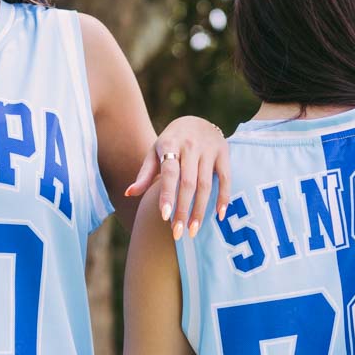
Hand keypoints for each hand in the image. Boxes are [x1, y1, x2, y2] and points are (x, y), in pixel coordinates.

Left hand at [125, 116, 231, 238]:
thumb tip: (129, 193)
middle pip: (188, 183)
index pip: (169, 172)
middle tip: (178, 233)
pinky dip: (223, 198)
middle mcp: (191, 146)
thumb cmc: (171, 142)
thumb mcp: (155, 152)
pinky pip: (225, 179)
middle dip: (183, 210)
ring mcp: (209, 149)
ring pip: (206, 184)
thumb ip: (145, 174)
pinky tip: (219, 216)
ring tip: (193, 230)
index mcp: (170, 144)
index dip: (167, 194)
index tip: (164, 217)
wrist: (196, 120)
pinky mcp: (224, 153)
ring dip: (200, 210)